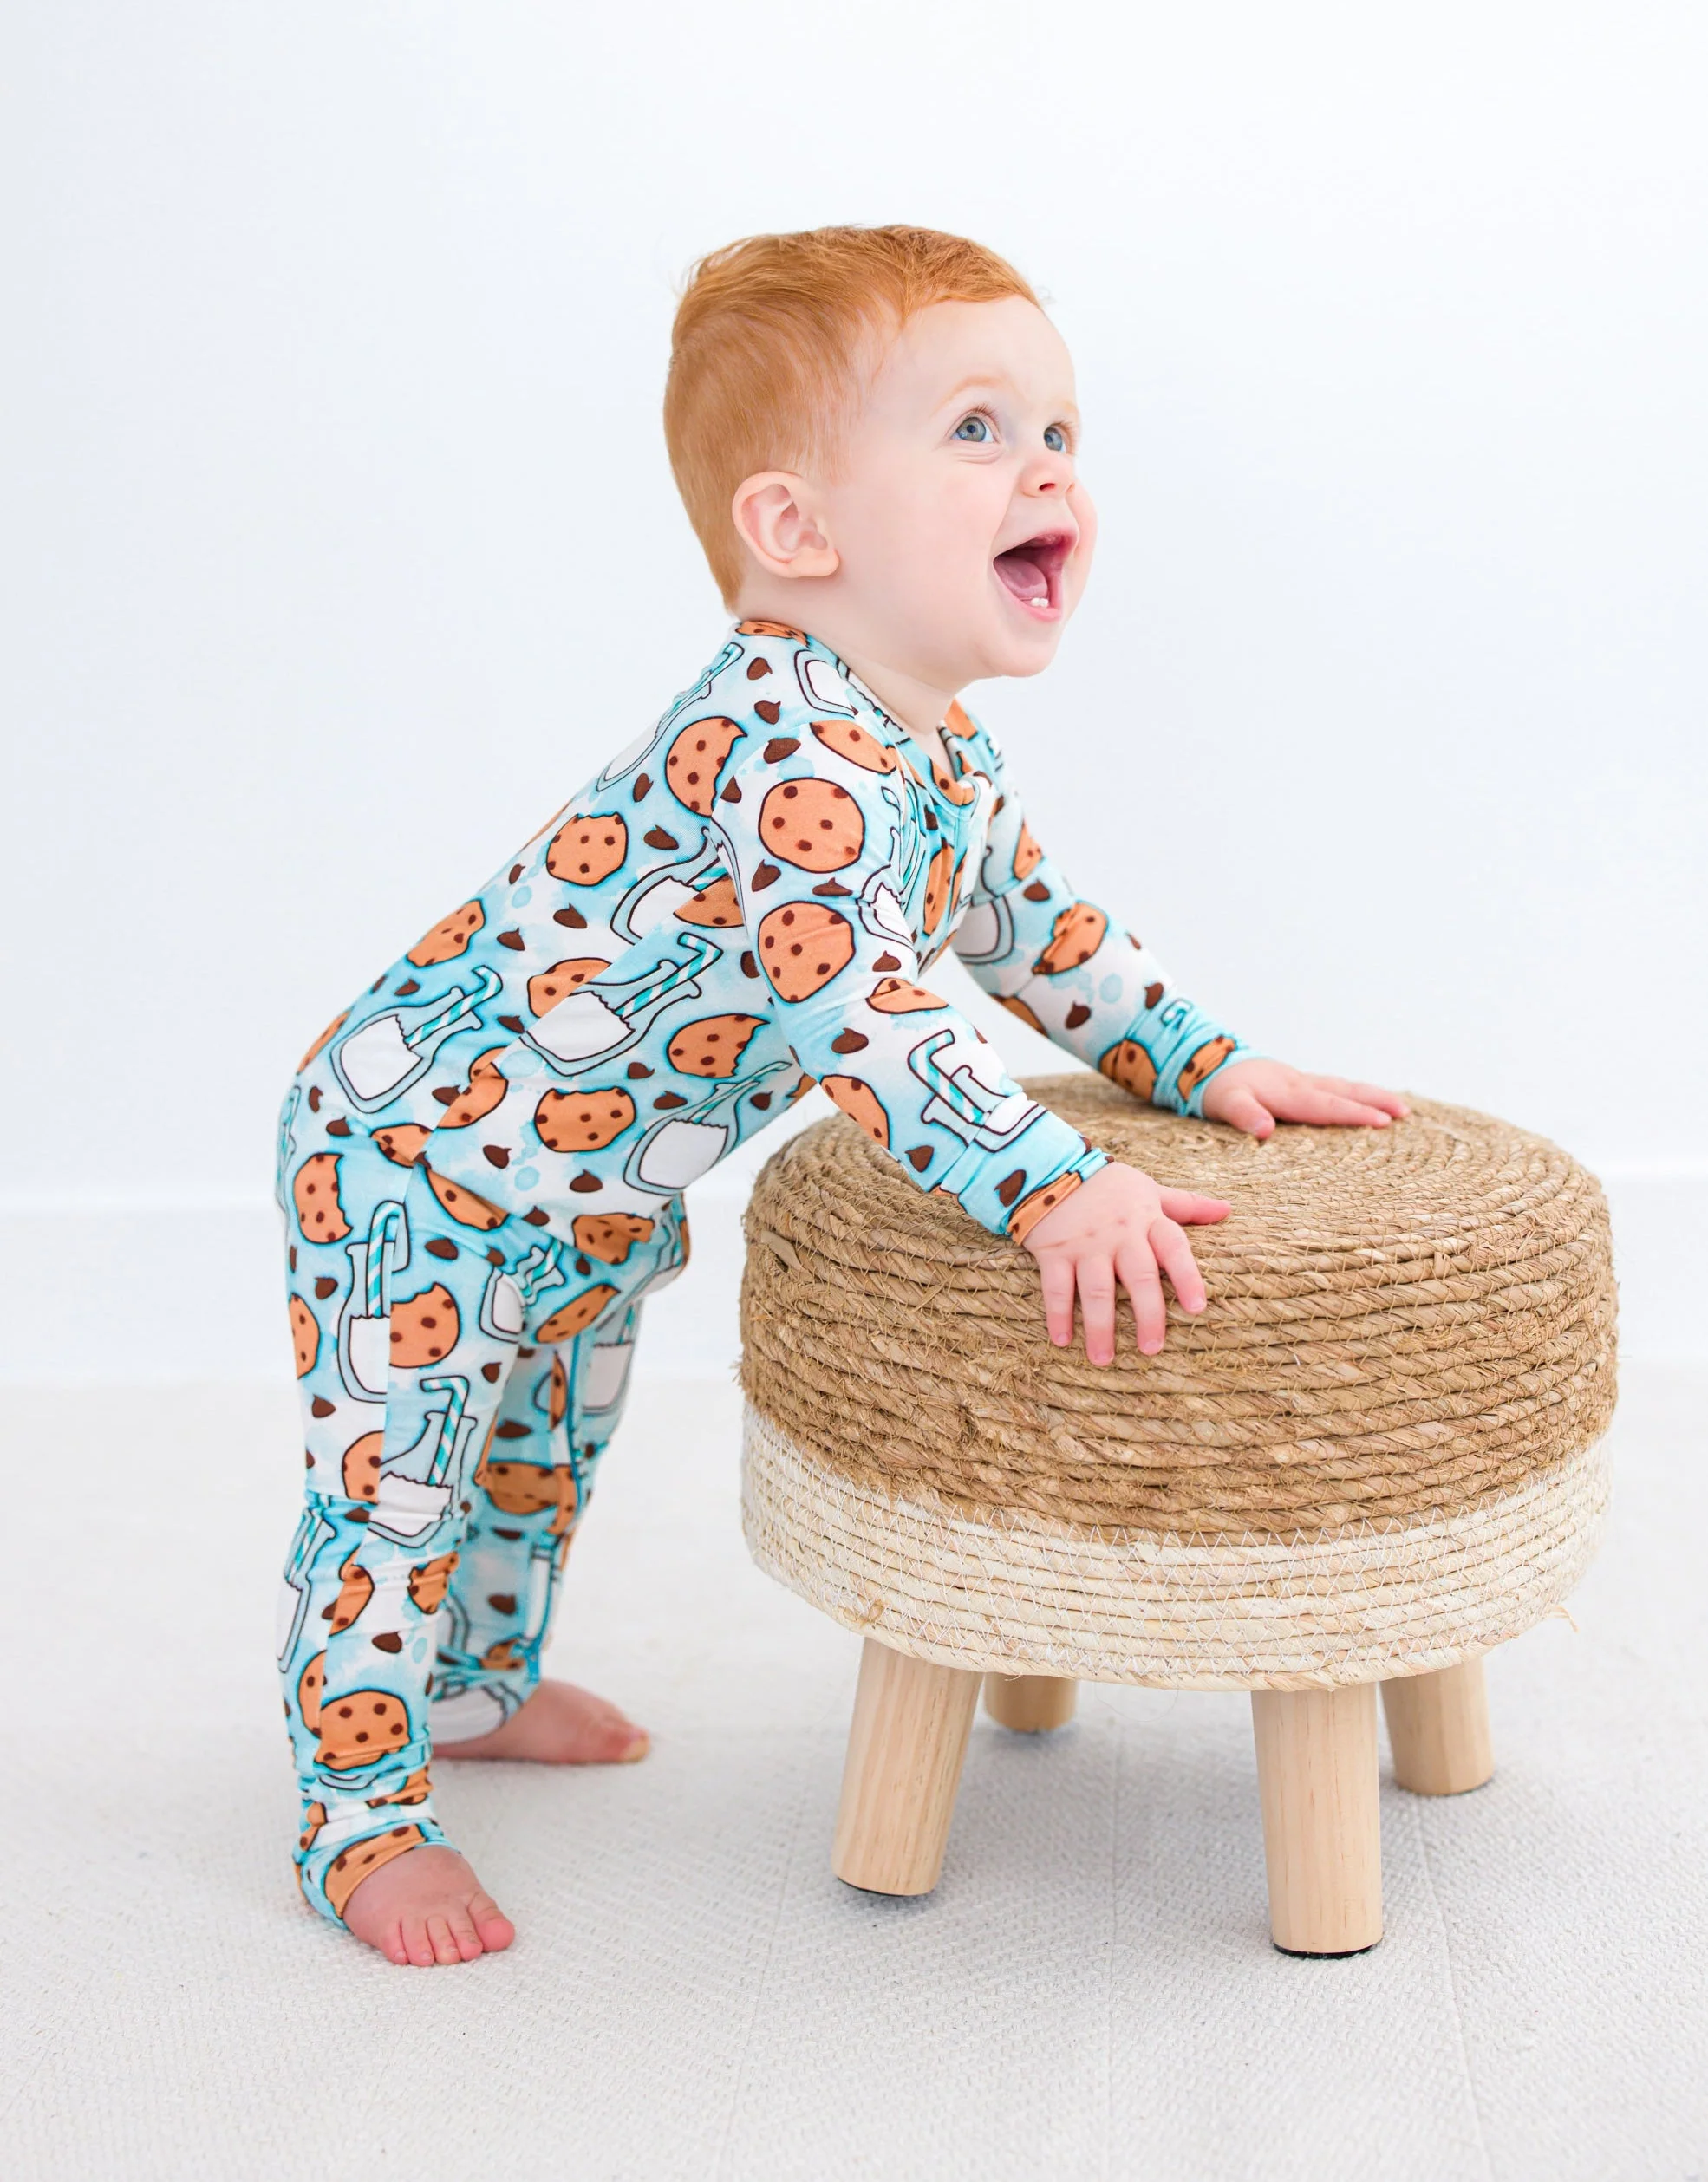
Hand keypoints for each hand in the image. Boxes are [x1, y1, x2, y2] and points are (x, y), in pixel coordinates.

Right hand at [1024, 1161, 1230, 1364]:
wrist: (1051, 1168)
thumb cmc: (1108, 1186)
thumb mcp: (1148, 1190)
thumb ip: (1186, 1205)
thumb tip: (1227, 1210)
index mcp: (1146, 1219)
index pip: (1174, 1247)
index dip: (1187, 1276)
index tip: (1197, 1308)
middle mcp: (1119, 1234)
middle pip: (1139, 1277)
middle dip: (1148, 1315)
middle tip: (1152, 1349)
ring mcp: (1085, 1244)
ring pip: (1096, 1290)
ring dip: (1100, 1327)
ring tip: (1104, 1359)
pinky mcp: (1054, 1251)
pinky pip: (1056, 1287)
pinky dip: (1058, 1314)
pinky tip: (1062, 1340)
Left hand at [1200, 1059, 1408, 1141]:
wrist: (1208, 1062)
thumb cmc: (1217, 1088)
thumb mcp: (1225, 1103)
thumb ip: (1244, 1115)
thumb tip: (1265, 1131)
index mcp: (1286, 1093)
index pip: (1326, 1106)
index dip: (1354, 1114)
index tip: (1383, 1121)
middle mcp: (1299, 1084)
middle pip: (1343, 1092)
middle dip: (1375, 1102)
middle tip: (1405, 1113)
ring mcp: (1300, 1082)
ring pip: (1342, 1087)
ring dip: (1370, 1096)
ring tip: (1399, 1107)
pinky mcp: (1297, 1083)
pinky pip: (1332, 1088)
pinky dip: (1353, 1094)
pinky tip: (1364, 1100)